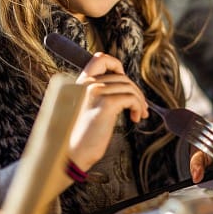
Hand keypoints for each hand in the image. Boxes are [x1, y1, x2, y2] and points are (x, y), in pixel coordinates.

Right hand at [69, 52, 149, 170]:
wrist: (71, 155)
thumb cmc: (81, 136)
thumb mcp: (88, 108)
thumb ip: (100, 93)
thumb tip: (125, 86)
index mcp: (80, 84)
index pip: (100, 58)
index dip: (117, 66)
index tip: (125, 82)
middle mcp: (86, 84)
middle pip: (122, 77)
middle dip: (135, 90)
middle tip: (141, 106)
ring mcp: (95, 92)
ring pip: (129, 87)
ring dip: (139, 100)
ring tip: (139, 113)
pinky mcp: (105, 105)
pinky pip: (131, 98)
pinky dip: (138, 107)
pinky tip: (135, 118)